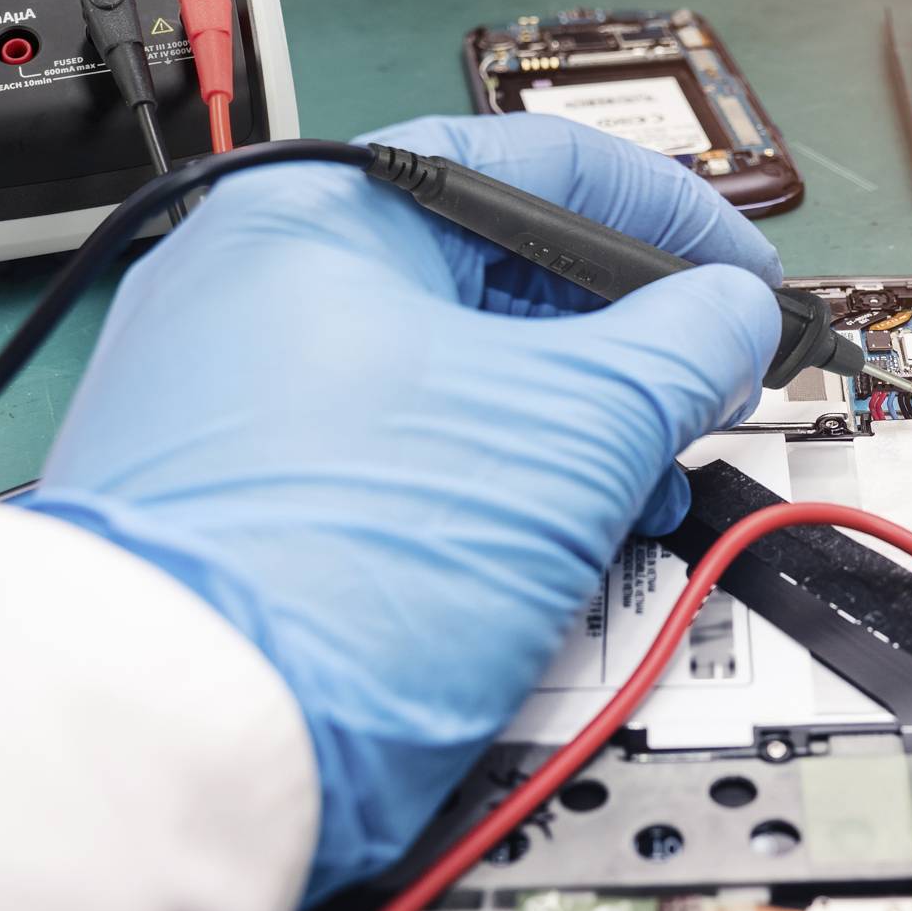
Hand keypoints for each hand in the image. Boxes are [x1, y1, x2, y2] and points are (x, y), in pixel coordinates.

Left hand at [25, 115, 782, 900]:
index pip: (536, 164)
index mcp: (322, 210)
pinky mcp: (233, 501)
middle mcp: (257, 281)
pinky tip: (545, 539)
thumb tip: (730, 317)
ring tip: (638, 489)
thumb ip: (679, 348)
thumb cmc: (341, 555)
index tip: (742, 283)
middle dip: (621, 343)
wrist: (169, 746)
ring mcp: (233, 398)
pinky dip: (485, 483)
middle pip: (492, 277)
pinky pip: (393, 458)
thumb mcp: (571, 426)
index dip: (670, 219)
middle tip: (701, 394)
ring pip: (448, 378)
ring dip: (566, 426)